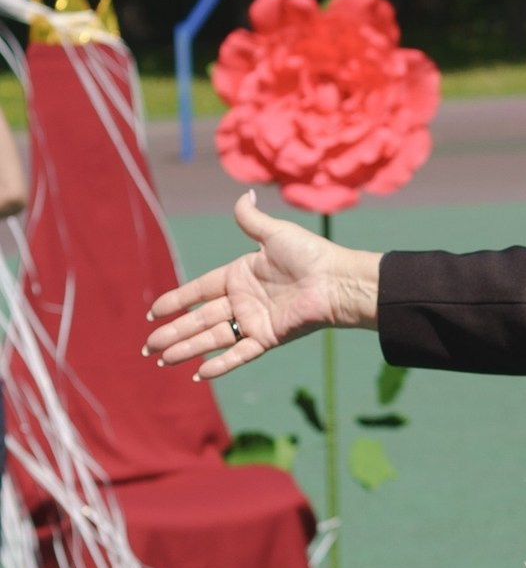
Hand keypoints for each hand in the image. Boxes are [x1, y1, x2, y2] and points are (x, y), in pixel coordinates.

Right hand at [142, 191, 382, 379]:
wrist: (336, 281)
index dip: (176, 301)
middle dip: (173, 332)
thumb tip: (244, 194)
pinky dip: (220, 365)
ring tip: (162, 360)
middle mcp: (243, 300)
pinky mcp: (269, 338)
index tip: (153, 312)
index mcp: (240, 275)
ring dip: (187, 349)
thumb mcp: (275, 234)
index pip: (199, 290)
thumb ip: (251, 221)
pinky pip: (240, 354)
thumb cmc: (310, 255)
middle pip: (199, 319)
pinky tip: (198, 374)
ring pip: (213, 338)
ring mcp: (255, 321)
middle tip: (147, 347)